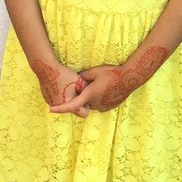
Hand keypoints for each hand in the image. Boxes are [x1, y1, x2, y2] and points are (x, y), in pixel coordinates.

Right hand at [31, 59, 87, 115]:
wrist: (47, 69)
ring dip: (68, 98)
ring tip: (67, 86)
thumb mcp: (80, 81)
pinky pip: (58, 100)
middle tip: (77, 89)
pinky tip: (60, 85)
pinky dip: (61, 96)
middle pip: (74, 109)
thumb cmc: (64, 75)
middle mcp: (60, 108)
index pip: (84, 114)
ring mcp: (52, 104)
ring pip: (65, 104)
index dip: (86, 105)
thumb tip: (90, 96)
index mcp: (70, 106)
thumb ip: (87, 90)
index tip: (85, 96)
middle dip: (77, 101)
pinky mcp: (47, 99)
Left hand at [51, 49, 167, 114]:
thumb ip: (83, 76)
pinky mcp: (109, 107)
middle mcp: (95, 103)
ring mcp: (103, 106)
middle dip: (84, 94)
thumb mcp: (95, 71)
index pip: (72, 105)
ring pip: (92, 102)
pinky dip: (100, 97)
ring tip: (103, 83)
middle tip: (93, 82)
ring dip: (93, 96)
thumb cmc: (112, 73)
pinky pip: (100, 103)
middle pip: (84, 101)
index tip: (51, 110)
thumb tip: (76, 78)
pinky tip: (108, 87)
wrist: (130, 79)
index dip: (60, 108)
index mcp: (89, 95)